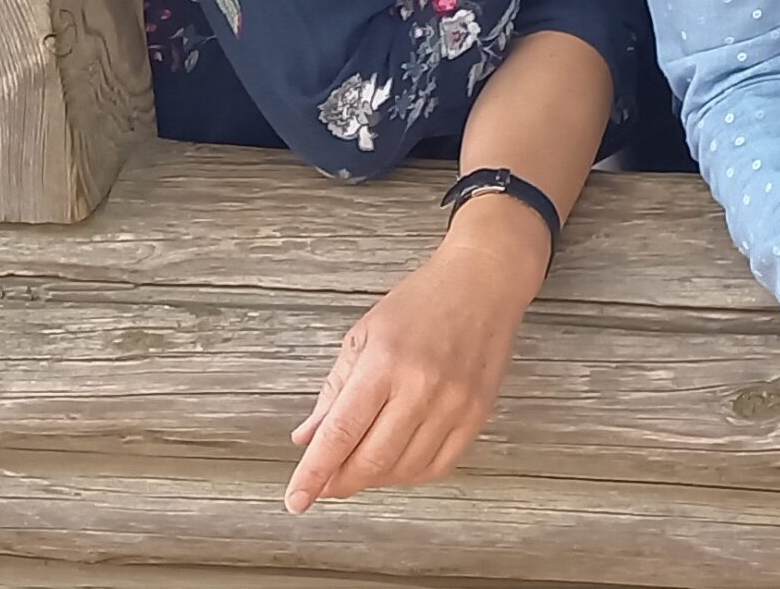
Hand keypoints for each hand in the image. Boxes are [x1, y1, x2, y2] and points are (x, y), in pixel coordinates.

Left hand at [283, 213, 545, 510]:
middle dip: (339, 482)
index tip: (296, 500)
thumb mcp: (364, 335)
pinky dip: (411, 474)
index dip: (314, 473)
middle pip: (371, 460)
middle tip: (323, 484)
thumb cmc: (421, 301)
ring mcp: (454, 403)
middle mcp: (421, 387)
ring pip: (404, 469)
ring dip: (374, 479)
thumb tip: (307, 438)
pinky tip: (397, 463)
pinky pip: (439, 465)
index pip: (340, 433)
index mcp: (384, 363)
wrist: (484, 280)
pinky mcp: (478, 412)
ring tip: (360, 466)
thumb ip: (334, 391)